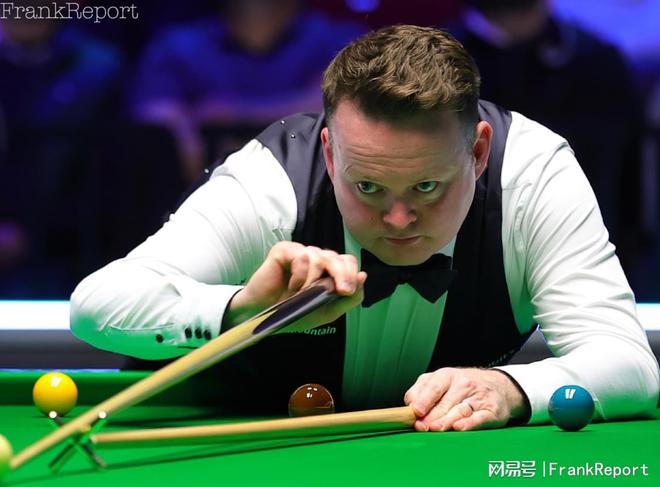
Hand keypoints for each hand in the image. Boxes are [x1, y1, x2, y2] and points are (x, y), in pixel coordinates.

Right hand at [223, 241, 366, 328]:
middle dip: (341, 274)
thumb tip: (363, 276)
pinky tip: (290, 287)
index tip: (346, 291)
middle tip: (339, 291)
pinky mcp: (284, 250)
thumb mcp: (326, 311)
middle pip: (337, 257)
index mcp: (327, 270)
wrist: (263, 317)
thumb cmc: (293, 313)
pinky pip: (302, 257)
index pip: (347, 261)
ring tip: (300, 296)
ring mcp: (300, 251)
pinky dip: (299, 277)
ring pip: (319, 257)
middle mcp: (316, 257)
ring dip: (312, 282)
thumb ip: (348, 297)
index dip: (350, 273)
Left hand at [404, 367, 528, 431]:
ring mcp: (479, 397)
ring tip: (435, 428)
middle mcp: (464, 384)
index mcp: (447, 375)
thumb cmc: (463, 385)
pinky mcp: (492, 411)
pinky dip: (469, 423)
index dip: (424, 399)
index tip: (416, 411)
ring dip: (446, 421)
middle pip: (445, 402)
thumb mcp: (441, 380)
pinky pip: (479, 418)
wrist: (498, 385)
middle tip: (421, 426)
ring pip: (460, 410)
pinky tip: (459, 427)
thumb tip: (410, 405)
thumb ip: (422, 390)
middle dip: (432, 416)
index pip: (434, 386)